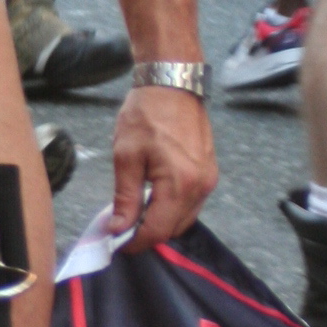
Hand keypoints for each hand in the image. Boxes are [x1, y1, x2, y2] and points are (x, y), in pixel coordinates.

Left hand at [110, 87, 217, 252]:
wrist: (172, 84)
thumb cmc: (147, 114)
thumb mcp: (126, 156)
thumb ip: (125, 197)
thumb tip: (118, 228)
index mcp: (180, 184)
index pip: (158, 230)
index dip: (136, 242)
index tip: (116, 242)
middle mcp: (201, 187)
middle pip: (174, 229)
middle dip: (148, 233)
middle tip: (122, 227)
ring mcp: (208, 180)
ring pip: (184, 218)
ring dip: (161, 221)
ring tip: (135, 212)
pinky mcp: (209, 173)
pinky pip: (191, 203)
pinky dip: (172, 208)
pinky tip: (153, 198)